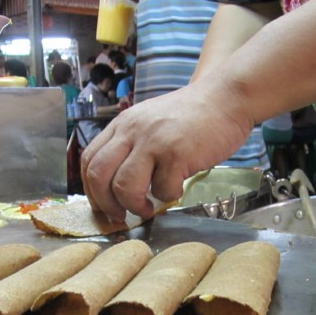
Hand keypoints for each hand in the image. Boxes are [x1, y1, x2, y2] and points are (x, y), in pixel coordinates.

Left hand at [81, 76, 254, 220]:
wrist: (225, 98)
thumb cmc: (192, 116)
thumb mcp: (151, 122)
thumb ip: (133, 145)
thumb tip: (118, 183)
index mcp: (122, 125)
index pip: (89, 160)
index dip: (92, 190)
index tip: (103, 206)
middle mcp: (132, 131)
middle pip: (98, 175)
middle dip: (106, 204)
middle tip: (120, 215)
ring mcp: (154, 142)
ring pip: (124, 186)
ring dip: (134, 206)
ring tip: (148, 208)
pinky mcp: (177, 154)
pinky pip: (162, 189)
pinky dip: (168, 197)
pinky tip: (177, 189)